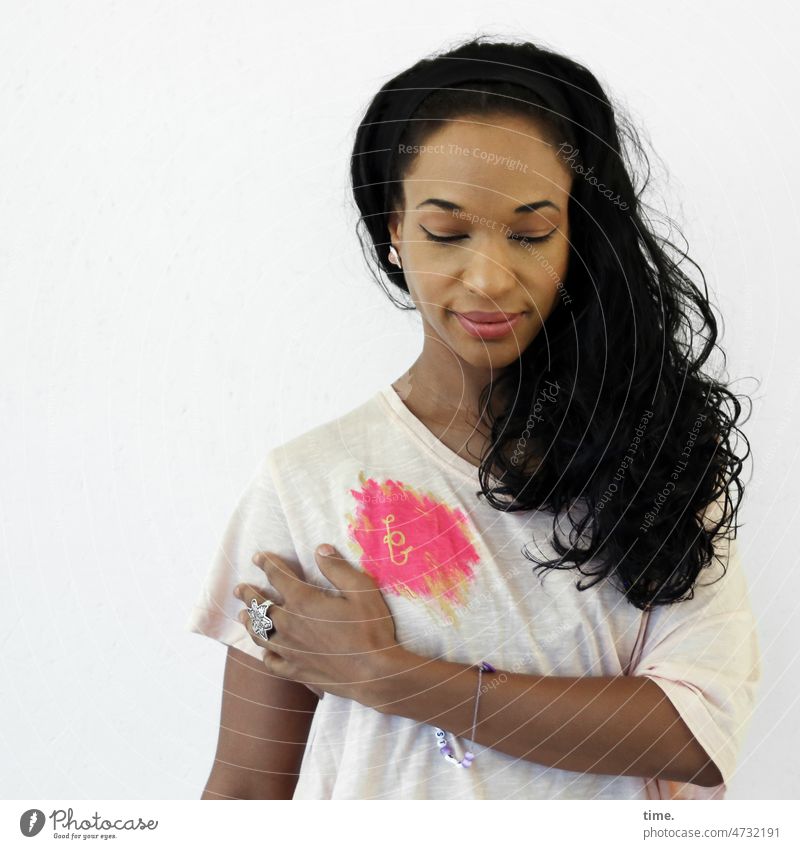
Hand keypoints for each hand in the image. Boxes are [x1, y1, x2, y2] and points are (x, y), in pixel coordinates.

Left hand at [234, 544, 402, 704]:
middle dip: (248, 594)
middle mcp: (289, 625)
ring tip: (242, 616)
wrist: (374, 673)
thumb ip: (338, 568)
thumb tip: (320, 549)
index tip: (258, 557)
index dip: (267, 564)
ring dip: (249, 622)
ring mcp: (290, 650)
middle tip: (239, 588)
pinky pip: (272, 663)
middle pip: (260, 606)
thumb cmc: (371, 629)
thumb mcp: (361, 590)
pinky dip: (266, 655)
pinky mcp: (296, 671)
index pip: (278, 577)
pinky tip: (266, 652)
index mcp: (304, 601)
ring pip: (260, 634)